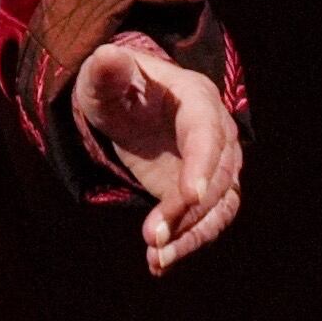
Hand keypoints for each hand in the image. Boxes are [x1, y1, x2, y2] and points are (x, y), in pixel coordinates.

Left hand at [73, 34, 242, 273]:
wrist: (126, 103)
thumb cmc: (115, 86)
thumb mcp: (102, 77)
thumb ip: (106, 72)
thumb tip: (106, 56)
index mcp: (197, 100)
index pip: (207, 135)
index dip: (201, 166)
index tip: (189, 197)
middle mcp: (216, 135)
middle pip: (217, 177)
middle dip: (189, 210)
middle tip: (154, 238)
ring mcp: (214, 166)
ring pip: (219, 206)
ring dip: (192, 234)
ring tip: (157, 258)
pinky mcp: (202, 191)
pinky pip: (206, 220)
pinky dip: (187, 241)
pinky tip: (156, 263)